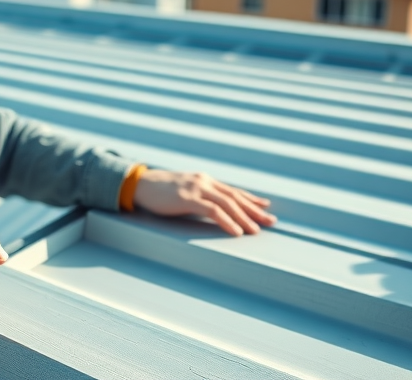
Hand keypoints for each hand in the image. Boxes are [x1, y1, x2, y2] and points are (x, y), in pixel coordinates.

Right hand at [133, 169, 276, 235]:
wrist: (140, 184)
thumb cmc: (160, 190)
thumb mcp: (184, 190)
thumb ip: (199, 195)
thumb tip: (213, 207)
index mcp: (205, 180)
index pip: (233, 190)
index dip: (251, 199)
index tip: (266, 206)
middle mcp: (204, 181)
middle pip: (235, 196)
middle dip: (254, 210)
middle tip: (271, 221)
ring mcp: (196, 189)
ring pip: (228, 203)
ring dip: (244, 218)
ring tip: (256, 231)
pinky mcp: (188, 199)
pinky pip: (213, 211)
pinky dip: (227, 221)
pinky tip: (236, 232)